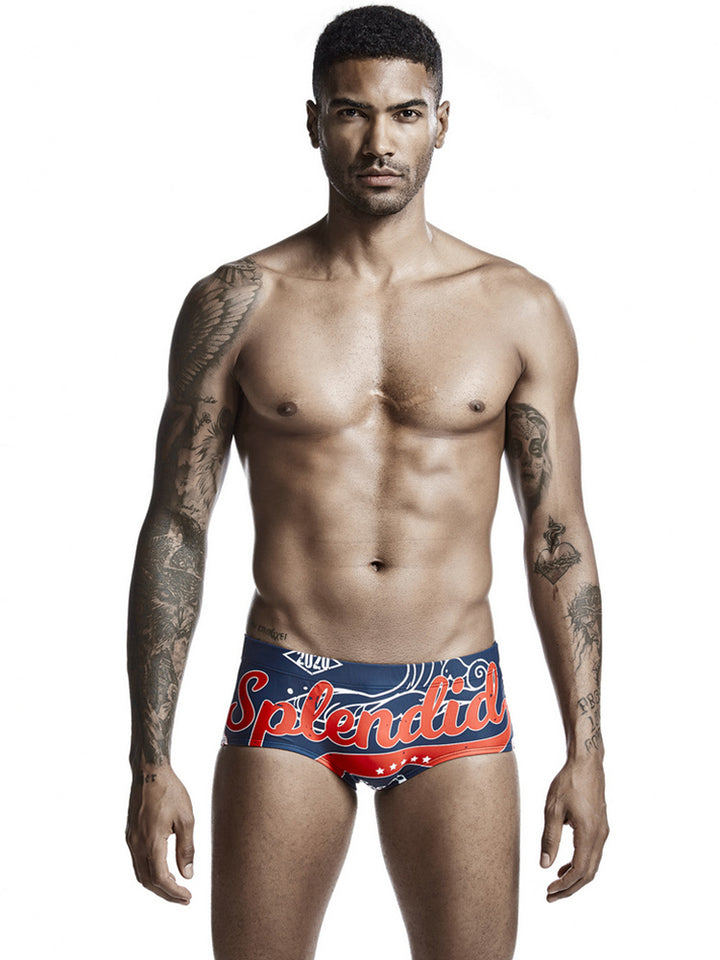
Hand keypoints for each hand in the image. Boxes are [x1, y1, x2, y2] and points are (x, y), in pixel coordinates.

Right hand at [126, 766, 194, 903]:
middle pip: (148, 881)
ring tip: (175, 888)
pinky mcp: (131, 834)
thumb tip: (188, 875)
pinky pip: (137, 862)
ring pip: (140, 873)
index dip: (174, 892)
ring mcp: (131, 840)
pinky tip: (163, 871)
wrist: (150, 772)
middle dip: (166, 894)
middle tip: (184, 899)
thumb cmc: (170, 792)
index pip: (161, 878)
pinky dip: (149, 872)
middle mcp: (137, 844)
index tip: (188, 897)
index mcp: (152, 842)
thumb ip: (186, 849)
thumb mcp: (186, 819)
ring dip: (157, 885)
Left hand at [540, 757, 608, 901]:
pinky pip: (593, 853)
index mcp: (589, 834)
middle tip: (551, 896)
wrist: (586, 763)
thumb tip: (544, 865)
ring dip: (575, 877)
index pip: (579, 871)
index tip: (549, 892)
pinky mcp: (601, 826)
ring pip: (592, 865)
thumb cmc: (568, 782)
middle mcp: (600, 836)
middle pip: (588, 873)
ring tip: (556, 884)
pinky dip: (580, 864)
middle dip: (570, 888)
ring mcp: (603, 831)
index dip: (564, 886)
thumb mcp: (552, 810)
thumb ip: (550, 839)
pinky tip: (565, 865)